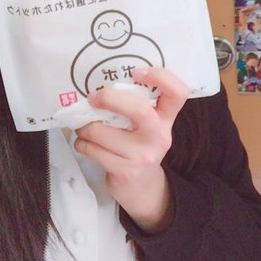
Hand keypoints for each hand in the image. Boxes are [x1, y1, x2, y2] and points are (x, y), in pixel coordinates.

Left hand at [74, 67, 187, 231]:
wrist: (142, 188)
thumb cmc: (138, 147)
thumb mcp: (147, 126)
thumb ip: (134, 105)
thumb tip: (98, 83)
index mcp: (166, 119)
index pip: (178, 92)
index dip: (160, 77)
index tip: (137, 71)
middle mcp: (159, 136)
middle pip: (139, 110)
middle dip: (110, 99)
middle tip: (93, 98)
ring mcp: (143, 156)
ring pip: (100, 131)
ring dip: (84, 126)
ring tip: (84, 127)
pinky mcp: (124, 171)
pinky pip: (92, 149)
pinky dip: (82, 143)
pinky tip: (86, 144)